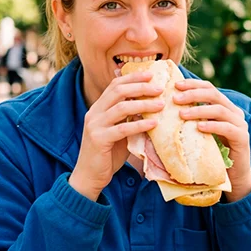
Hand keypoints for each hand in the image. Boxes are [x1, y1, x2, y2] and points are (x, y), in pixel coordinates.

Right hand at [70, 71, 163, 200]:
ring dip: (143, 104)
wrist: (90, 176)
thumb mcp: (119, 132)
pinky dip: (139, 125)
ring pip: (121, 107)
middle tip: (160, 88)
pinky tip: (154, 124)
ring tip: (161, 105)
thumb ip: (129, 119)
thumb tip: (151, 107)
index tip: (151, 74)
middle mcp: (94, 113)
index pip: (115, 84)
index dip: (133, 77)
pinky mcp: (99, 140)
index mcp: (98, 108)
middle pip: (118, 91)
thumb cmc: (107, 154)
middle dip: (140, 87)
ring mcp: (95, 125)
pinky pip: (122, 129)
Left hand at [173, 78, 250, 202]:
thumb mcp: (200, 134)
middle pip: (213, 94)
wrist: (233, 176)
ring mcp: (240, 124)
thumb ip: (191, 121)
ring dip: (199, 109)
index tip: (175, 85)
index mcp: (225, 107)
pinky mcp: (242, 138)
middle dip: (193, 94)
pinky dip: (212, 125)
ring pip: (219, 109)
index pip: (209, 88)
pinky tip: (199, 127)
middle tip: (175, 98)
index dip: (193, 84)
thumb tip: (164, 112)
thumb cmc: (212, 154)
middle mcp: (234, 112)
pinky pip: (227, 128)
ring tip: (182, 114)